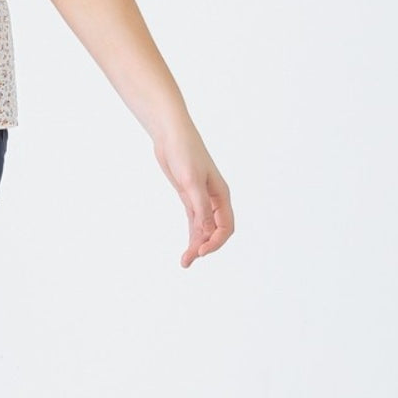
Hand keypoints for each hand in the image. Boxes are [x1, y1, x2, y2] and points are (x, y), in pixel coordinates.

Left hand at [152, 122, 233, 266]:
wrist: (170, 135)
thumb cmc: (184, 153)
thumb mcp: (191, 181)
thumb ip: (200, 207)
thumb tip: (207, 231)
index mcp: (221, 194)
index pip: (226, 226)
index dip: (216, 242)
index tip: (201, 251)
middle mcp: (214, 199)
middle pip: (216, 231)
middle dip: (205, 247)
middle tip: (188, 260)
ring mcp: (201, 198)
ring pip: (204, 228)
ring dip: (196, 244)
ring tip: (185, 262)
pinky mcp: (189, 197)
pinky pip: (194, 221)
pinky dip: (192, 234)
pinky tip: (188, 247)